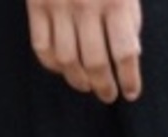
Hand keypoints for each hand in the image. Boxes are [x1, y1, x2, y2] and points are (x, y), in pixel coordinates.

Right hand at [26, 0, 143, 104]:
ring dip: (78, 80)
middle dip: (104, 86)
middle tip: (108, 96)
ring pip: (67, 61)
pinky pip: (42, 47)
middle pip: (95, 63)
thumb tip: (129, 53)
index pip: (125, 53)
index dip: (129, 78)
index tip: (130, 93)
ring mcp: (59, 6)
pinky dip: (52, 65)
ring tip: (87, 86)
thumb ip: (128, 14)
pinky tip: (63, 68)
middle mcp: (87, 5)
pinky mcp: (37, 3)